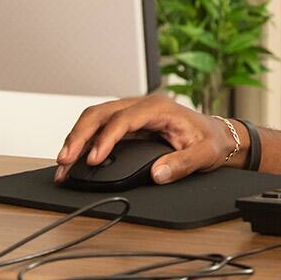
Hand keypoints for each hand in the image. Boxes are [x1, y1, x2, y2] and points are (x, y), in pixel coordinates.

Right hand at [54, 94, 244, 184]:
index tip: (92, 159)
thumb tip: (158, 174)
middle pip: (100, 113)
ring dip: (76, 138)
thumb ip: (183, 164)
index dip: (106, 138)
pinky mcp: (126, 123)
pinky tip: (73, 160)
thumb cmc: (211, 141)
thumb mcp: (205, 154)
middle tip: (66, 160)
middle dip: (79, 135)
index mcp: (159, 108)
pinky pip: (99, 128)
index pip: (124, 119)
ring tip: (63, 164)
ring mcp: (131, 112)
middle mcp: (141, 105)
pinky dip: (83, 142)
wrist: (218, 136)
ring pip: (95, 118)